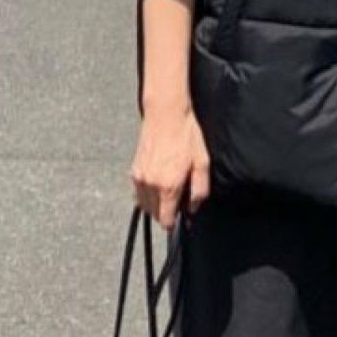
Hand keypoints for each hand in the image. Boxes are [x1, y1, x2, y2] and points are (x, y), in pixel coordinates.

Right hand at [130, 99, 209, 230]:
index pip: (166, 220)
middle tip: (179, 201)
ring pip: (144, 205)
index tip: (183, 218)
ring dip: (156, 205)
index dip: (175, 222)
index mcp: (168, 186)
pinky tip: (159, 184)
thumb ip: (199, 191)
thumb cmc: (186, 136)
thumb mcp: (202, 164)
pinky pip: (138, 193)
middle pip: (154, 215)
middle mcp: (150, 185)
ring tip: (169, 193)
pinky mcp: (134, 170)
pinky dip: (147, 195)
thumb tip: (193, 209)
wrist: (166, 114)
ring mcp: (139, 178)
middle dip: (166, 214)